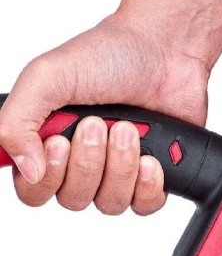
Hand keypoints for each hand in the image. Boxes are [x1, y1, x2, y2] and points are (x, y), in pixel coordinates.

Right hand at [0, 16, 207, 214]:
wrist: (168, 50)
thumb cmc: (110, 55)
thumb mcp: (49, 76)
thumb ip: (19, 121)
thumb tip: (26, 168)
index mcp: (50, 141)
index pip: (34, 189)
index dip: (46, 179)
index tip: (60, 144)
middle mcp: (84, 162)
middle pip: (73, 199)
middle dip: (88, 164)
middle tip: (98, 125)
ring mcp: (119, 171)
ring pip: (109, 204)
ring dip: (120, 168)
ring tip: (128, 128)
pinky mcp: (152, 177)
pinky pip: (145, 205)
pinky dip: (147, 185)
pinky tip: (151, 158)